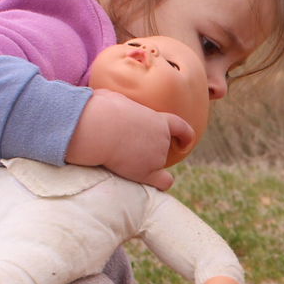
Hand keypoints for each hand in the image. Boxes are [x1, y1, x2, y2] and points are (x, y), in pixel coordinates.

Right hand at [67, 88, 193, 190]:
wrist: (98, 127)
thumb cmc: (101, 109)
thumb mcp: (116, 99)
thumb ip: (122, 106)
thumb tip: (112, 105)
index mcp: (158, 120)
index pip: (180, 127)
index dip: (185, 136)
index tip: (183, 143)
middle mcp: (162, 139)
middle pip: (161, 149)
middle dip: (148, 150)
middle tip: (124, 147)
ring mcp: (157, 156)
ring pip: (154, 165)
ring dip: (141, 164)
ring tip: (118, 156)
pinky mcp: (147, 172)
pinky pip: (163, 182)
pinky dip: (161, 183)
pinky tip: (156, 183)